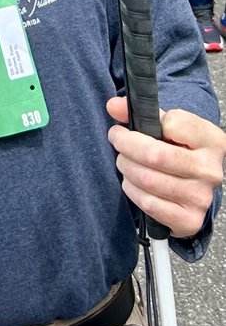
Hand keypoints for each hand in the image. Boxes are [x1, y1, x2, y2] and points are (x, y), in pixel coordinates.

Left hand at [106, 96, 225, 238]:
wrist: (194, 185)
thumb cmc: (179, 150)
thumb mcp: (169, 127)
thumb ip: (142, 112)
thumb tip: (113, 106)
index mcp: (212, 140)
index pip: (173, 123)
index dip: (141, 125)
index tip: (125, 127)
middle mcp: (210, 170)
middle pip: (156, 155)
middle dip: (126, 147)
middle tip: (117, 142)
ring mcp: (201, 197)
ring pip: (148, 180)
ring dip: (126, 168)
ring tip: (125, 162)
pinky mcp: (189, 220)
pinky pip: (148, 203)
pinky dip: (132, 191)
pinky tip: (132, 183)